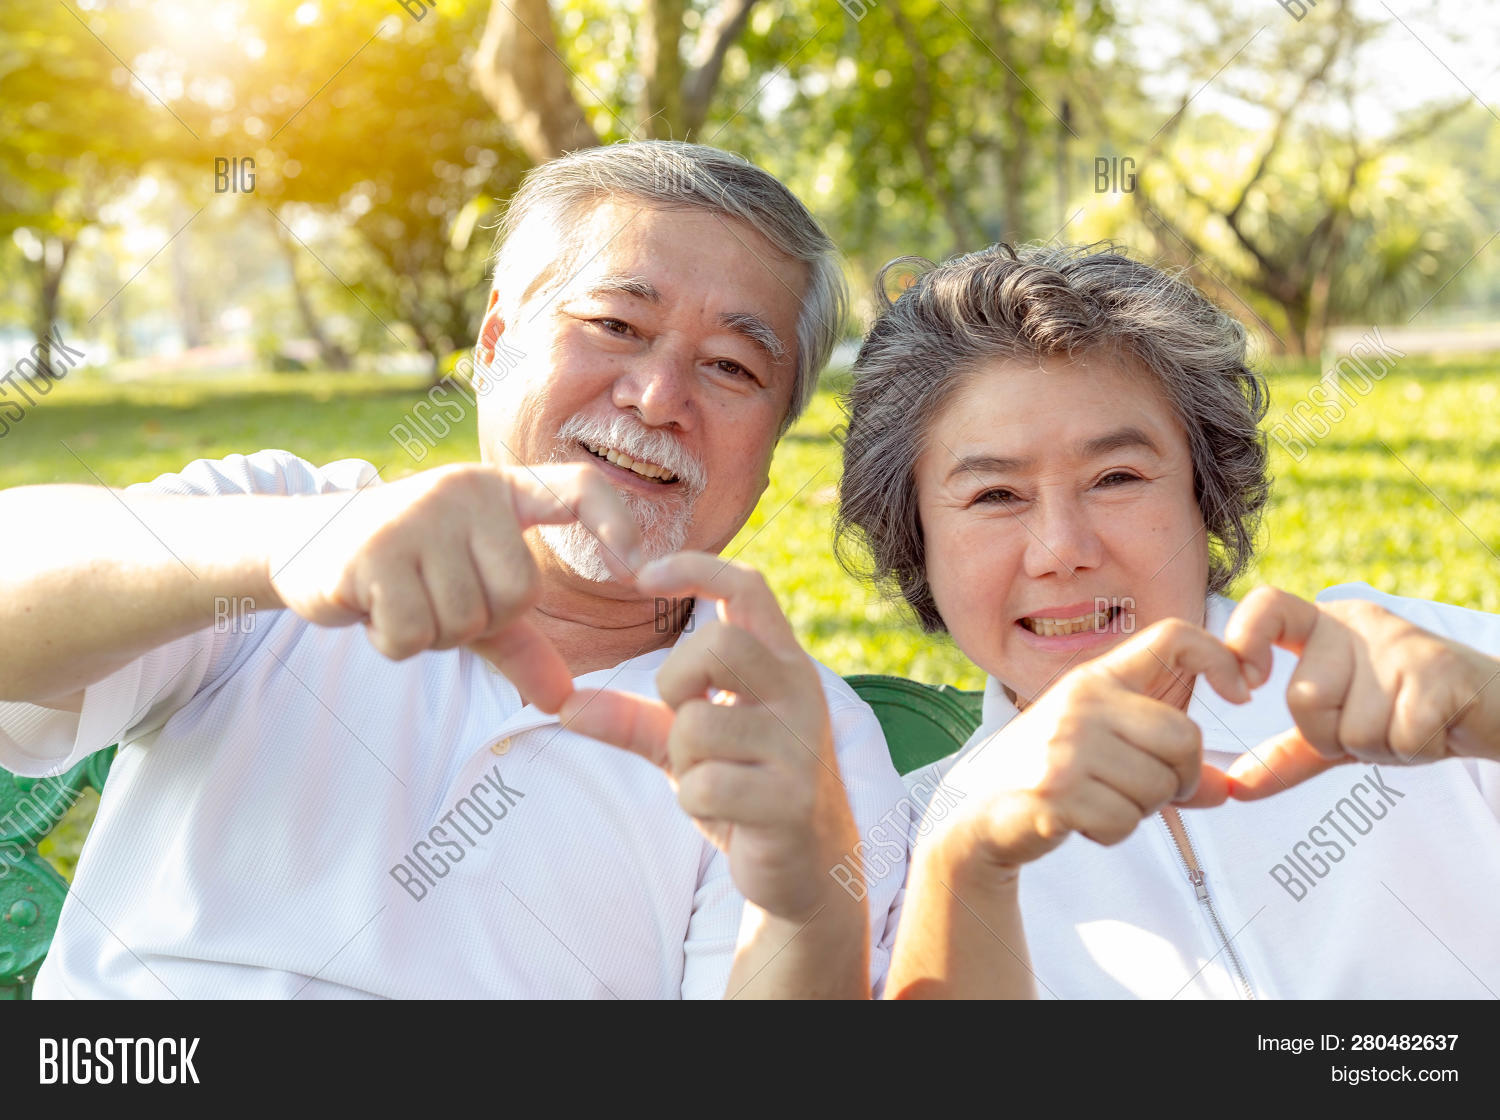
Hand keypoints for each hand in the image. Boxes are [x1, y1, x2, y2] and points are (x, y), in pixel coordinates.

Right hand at [267, 462, 641, 711]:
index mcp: (503, 492)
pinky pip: (413, 634)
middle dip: (478, 621)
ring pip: (462, 621)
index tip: (640, 568)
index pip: (578, 489)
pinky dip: (394, 641)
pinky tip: (372, 607)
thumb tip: (564, 701)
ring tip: (400, 596)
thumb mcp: (470, 596)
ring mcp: (418, 516)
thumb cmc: (409, 569)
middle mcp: (466, 490)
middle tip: (435, 597)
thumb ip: (521, 644)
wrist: (309, 545)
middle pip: (516, 595)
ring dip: (431, 633)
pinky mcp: (372, 551)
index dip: (616, 520)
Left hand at [558, 552, 859, 923]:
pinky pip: (705, 786)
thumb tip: (565, 706)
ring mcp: (799, 746)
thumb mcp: (690, 742)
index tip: (643, 576)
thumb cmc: (747, 783)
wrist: (810, 862)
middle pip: (719, 645)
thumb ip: (634, 718)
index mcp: (781, 662)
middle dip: (676, 681)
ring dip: (683, 759)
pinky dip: (695, 801)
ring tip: (712, 775)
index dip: (694, 568)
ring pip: (698, 725)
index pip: (747, 587)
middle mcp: (799, 692)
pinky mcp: (790, 800)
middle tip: (683, 715)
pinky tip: (725, 811)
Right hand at [934, 618, 1249, 870]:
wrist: (974, 812)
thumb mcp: (1102, 748)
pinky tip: (1080, 820)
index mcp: (1096, 678)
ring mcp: (1066, 744)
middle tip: (1144, 792)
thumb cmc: (1047, 774)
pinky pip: (1125, 821)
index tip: (1243, 691)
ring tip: (1099, 801)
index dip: (1219, 655)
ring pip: (1160, 787)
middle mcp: (1082, 701)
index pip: (1172, 637)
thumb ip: (1165, 761)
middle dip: (1179, 779)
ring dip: (1141, 810)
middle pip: (1185, 737)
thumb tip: (1230, 790)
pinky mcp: (1056, 790)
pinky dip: (1111, 833)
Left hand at [1223, 586, 1499, 798]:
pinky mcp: (1440, 670)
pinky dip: (1413, 750)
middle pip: (1303, 698)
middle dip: (1335, 736)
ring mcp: (1399, 643)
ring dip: (1380, 746)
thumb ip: (1287, 754)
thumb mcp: (1343, 731)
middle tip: (1377, 722)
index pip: (1266, 606)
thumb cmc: (1412, 713)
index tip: (1244, 687)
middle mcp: (1356, 624)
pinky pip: (1399, 738)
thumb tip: (1233, 787)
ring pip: (1351, 728)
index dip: (1244, 642)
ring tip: (1408, 723)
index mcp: (1323, 625)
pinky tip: (1434, 728)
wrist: (1497, 712)